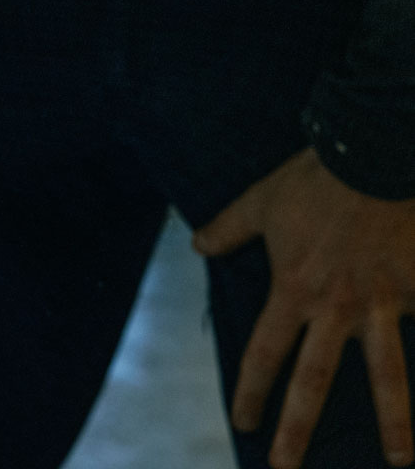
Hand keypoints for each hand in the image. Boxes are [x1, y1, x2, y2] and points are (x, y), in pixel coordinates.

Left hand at [194, 147, 414, 467]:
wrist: (375, 154)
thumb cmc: (314, 178)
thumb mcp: (260, 202)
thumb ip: (228, 229)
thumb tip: (197, 246)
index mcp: (294, 290)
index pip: (265, 354)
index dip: (252, 391)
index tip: (244, 423)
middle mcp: (336, 307)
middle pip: (315, 382)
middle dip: (299, 429)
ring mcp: (384, 303)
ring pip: (389, 375)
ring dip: (396, 421)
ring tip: (400, 461)